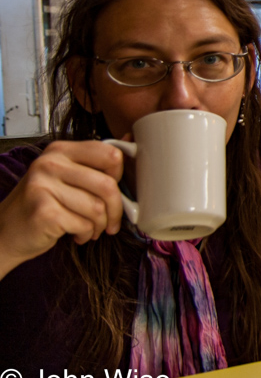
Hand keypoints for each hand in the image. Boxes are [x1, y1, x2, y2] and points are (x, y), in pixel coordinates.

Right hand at [0, 140, 124, 277]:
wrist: (6, 232)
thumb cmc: (44, 204)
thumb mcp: (66, 176)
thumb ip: (94, 163)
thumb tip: (131, 142)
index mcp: (61, 150)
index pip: (110, 154)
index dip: (120, 176)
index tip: (116, 189)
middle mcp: (50, 164)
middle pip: (107, 185)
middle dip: (116, 209)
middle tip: (112, 222)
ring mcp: (43, 186)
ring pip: (97, 208)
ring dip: (100, 225)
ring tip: (91, 229)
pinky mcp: (43, 211)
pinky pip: (84, 224)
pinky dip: (87, 234)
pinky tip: (77, 234)